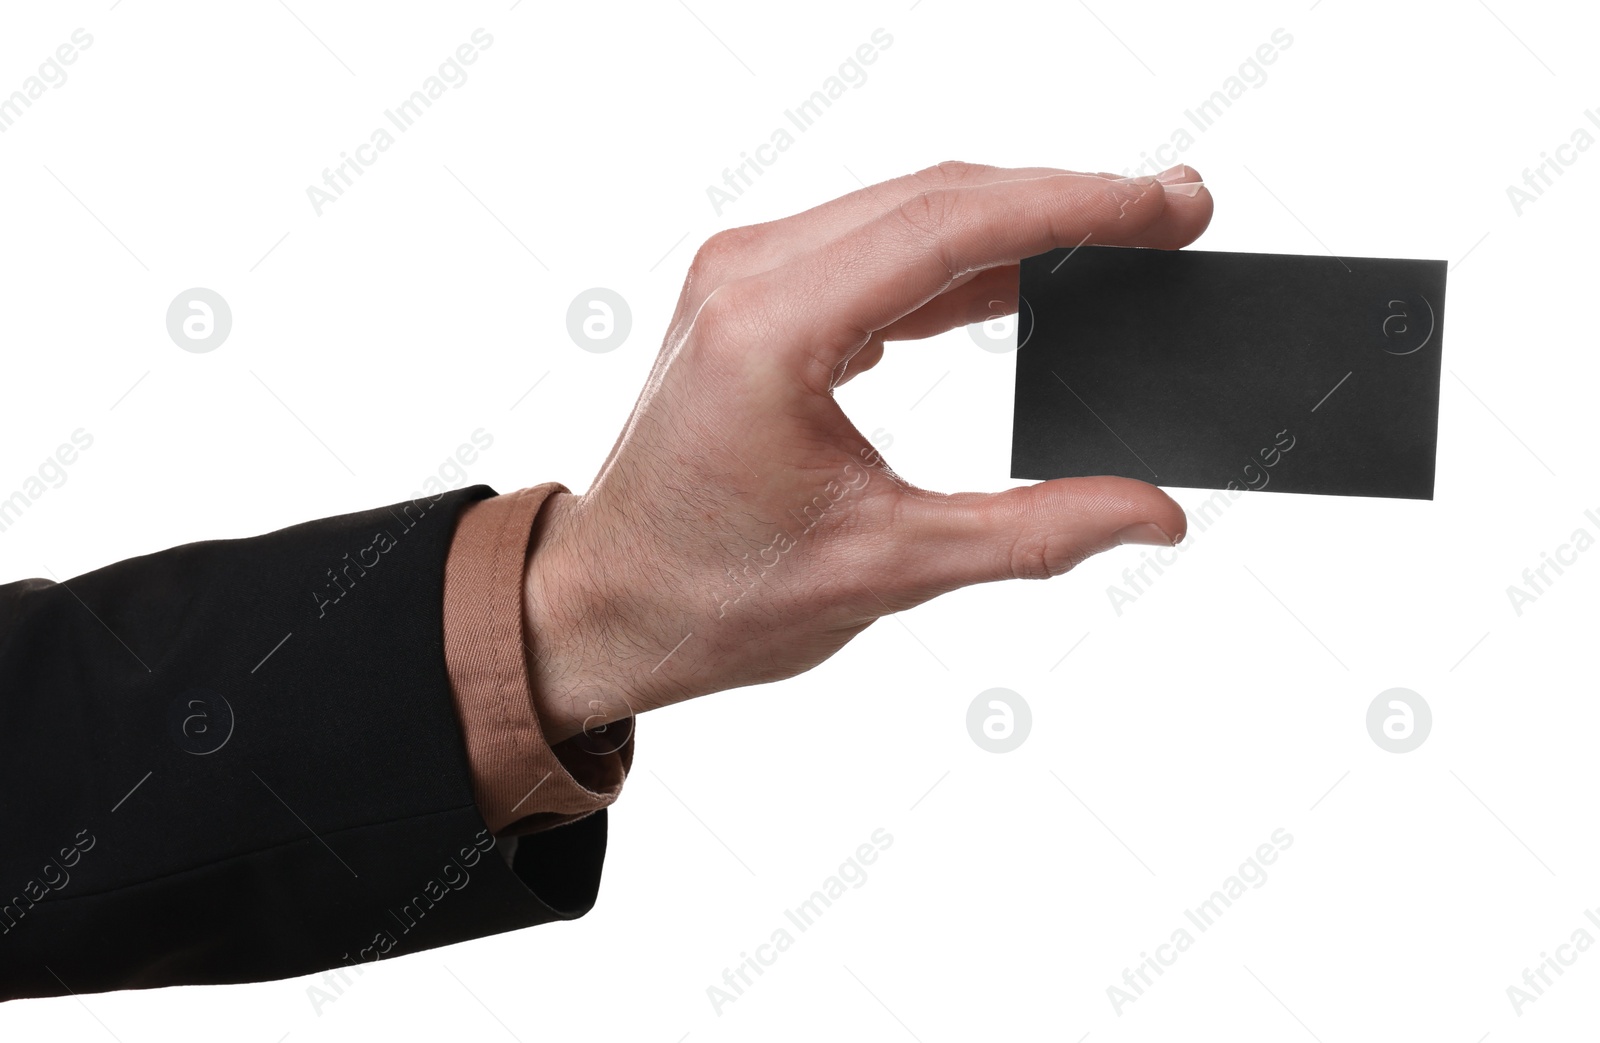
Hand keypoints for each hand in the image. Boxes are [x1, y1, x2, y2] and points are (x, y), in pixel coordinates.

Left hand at [525, 161, 1213, 743]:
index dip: (1077, 208)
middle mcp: (748, 275)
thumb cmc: (711, 595)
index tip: (1167, 207)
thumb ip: (1034, 534)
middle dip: (1066, 201)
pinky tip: (1027, 279)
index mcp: (769, 329)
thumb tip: (1152, 512)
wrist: (606, 605)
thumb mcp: (887, 568)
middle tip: (1173, 213)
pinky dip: (959, 258)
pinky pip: (875, 247)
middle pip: (937, 196)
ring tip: (1121, 239)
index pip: (950, 226)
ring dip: (1018, 222)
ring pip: (909, 210)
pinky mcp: (754, 295)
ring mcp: (744, 275)